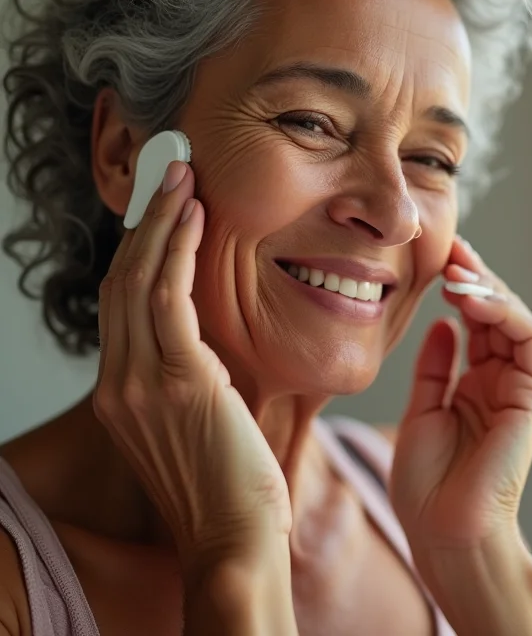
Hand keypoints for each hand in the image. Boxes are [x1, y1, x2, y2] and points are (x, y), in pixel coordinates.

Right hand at [94, 160, 290, 575]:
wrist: (233, 537)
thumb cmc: (226, 481)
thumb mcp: (194, 421)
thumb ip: (188, 376)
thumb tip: (202, 337)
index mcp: (121, 391)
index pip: (122, 302)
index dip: (139, 248)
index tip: (159, 208)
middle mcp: (120, 382)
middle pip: (122, 280)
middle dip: (145, 220)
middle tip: (167, 171)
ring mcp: (142, 382)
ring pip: (140, 279)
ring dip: (162, 221)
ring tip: (181, 176)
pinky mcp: (178, 381)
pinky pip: (170, 299)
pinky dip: (179, 252)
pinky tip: (196, 218)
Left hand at [390, 237, 531, 553]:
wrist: (443, 534)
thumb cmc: (426, 485)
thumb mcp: (421, 411)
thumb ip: (435, 367)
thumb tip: (442, 323)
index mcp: (474, 385)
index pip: (475, 323)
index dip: (460, 288)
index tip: (438, 260)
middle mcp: (500, 382)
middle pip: (498, 315)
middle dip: (476, 278)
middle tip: (452, 250)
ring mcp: (519, 389)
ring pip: (517, 321)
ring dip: (490, 290)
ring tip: (459, 271)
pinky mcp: (531, 399)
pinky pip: (529, 343)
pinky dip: (505, 314)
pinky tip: (473, 299)